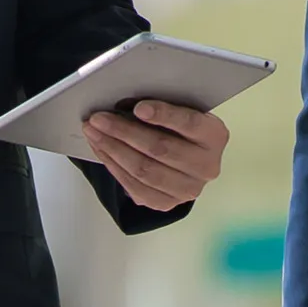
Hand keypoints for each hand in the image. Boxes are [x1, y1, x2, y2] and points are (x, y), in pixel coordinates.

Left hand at [82, 100, 228, 211]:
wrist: (190, 159)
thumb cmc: (182, 127)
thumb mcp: (184, 109)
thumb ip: (164, 106)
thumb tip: (124, 103)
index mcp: (214, 136)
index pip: (189, 123)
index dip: (164, 115)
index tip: (138, 107)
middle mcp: (206, 166)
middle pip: (160, 149)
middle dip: (124, 132)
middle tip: (98, 118)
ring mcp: (188, 189)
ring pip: (144, 170)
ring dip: (113, 149)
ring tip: (93, 132)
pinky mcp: (167, 204)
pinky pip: (135, 187)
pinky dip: (114, 166)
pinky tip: (101, 150)